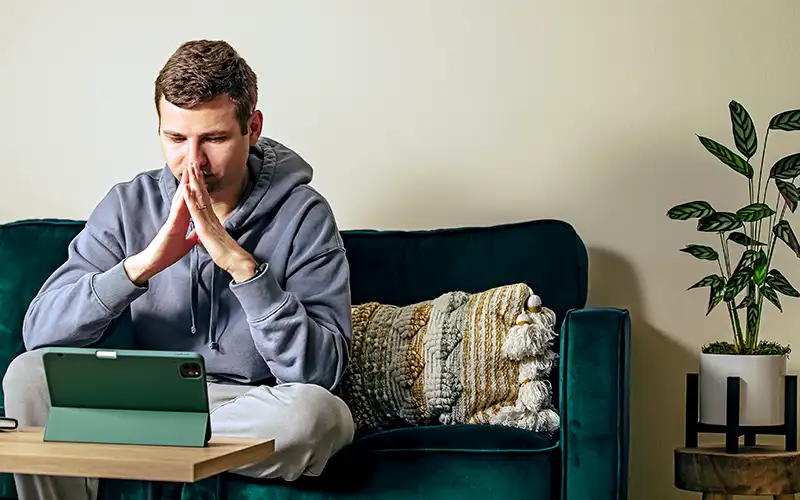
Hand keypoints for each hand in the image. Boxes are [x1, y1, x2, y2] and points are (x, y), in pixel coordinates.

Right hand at [123, 169, 197, 284]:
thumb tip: (199, 233)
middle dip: (190, 181)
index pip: (190, 201)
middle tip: (194, 165)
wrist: (156, 262)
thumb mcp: (186, 243)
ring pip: (180, 199)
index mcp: (182, 220)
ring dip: (185, 185)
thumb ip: (192, 236)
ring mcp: (173, 219)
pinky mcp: (170, 226)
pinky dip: (181, 201)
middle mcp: (177, 216)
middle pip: (185, 195)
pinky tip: (185, 192)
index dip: (196, 189)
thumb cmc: (168, 252)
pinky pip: (177, 211)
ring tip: (189, 171)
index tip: (201, 177)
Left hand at [183, 162, 256, 281]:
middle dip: (197, 177)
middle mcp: (211, 217)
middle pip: (203, 193)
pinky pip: (195, 210)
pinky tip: (186, 188)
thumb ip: (210, 235)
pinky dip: (190, 198)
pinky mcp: (204, 227)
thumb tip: (206, 234)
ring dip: (194, 182)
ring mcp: (208, 220)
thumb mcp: (215, 242)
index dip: (200, 186)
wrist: (235, 261)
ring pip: (199, 197)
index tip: (197, 174)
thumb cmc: (227, 254)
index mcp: (212, 220)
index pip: (205, 200)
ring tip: (190, 168)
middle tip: (194, 162)